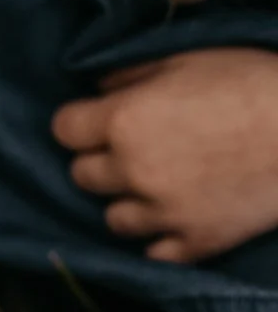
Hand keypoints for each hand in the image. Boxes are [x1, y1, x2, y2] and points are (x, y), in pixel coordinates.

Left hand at [52, 47, 277, 263]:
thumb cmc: (248, 81)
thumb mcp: (181, 60)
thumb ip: (128, 75)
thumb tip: (99, 90)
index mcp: (122, 121)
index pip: (63, 130)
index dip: (79, 123)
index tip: (97, 120)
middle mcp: (134, 170)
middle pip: (82, 175)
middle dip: (100, 161)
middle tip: (129, 150)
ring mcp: (167, 211)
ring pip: (114, 218)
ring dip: (127, 201)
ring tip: (154, 184)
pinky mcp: (200, 241)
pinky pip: (157, 252)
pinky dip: (161, 237)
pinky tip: (176, 215)